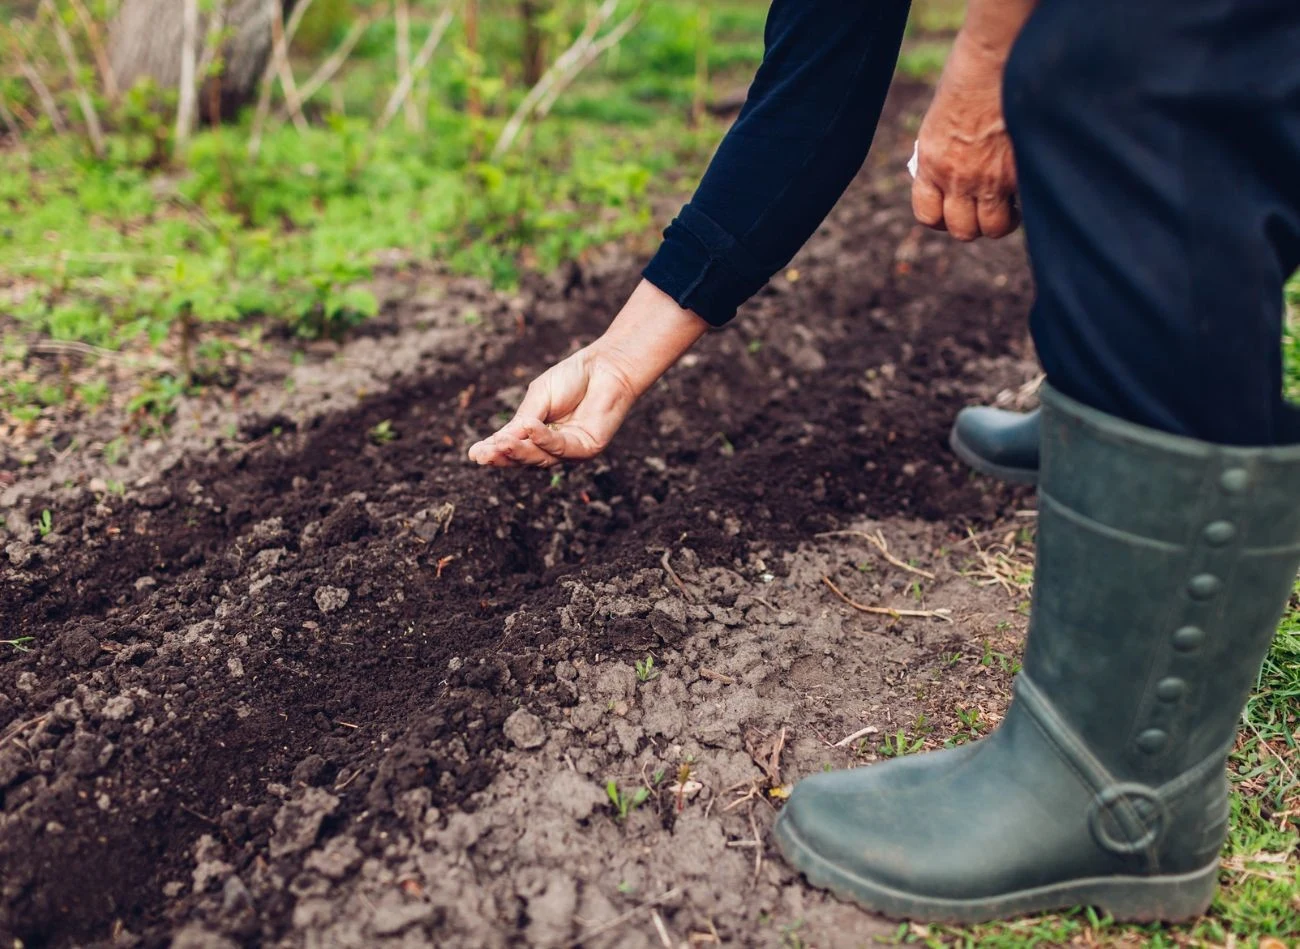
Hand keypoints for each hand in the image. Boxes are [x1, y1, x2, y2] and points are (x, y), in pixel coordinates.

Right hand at [467, 347, 639, 467]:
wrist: (606, 366)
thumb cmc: (573, 378)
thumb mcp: (539, 397)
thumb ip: (523, 420)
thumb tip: (498, 441)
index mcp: (538, 434)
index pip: (514, 447)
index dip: (494, 451)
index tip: (473, 454)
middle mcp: (554, 447)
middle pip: (525, 458)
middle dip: (503, 457)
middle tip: (482, 456)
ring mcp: (571, 450)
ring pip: (541, 457)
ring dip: (519, 451)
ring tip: (499, 445)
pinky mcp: (588, 448)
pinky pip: (561, 447)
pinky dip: (544, 439)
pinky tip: (529, 428)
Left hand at [912, 29, 1019, 241]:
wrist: (994, 61)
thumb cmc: (967, 82)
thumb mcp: (939, 125)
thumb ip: (943, 158)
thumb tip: (953, 184)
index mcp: (931, 165)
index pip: (927, 216)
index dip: (941, 221)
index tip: (953, 212)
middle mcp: (957, 178)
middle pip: (962, 230)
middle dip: (974, 226)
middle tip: (986, 210)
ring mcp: (991, 179)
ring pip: (995, 227)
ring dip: (1003, 221)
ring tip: (1012, 206)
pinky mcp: (1020, 172)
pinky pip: (1024, 205)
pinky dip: (1028, 202)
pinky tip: (1029, 186)